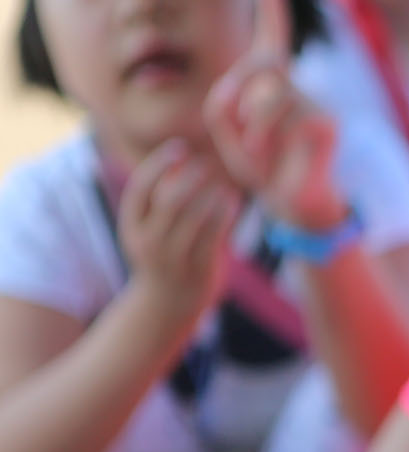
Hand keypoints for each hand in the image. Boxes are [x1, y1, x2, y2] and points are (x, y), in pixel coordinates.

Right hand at [117, 137, 239, 321]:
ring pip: (194, 218)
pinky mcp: (197, 268)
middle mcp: (148, 241)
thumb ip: (160, 199)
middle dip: (190, 178)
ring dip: (212, 195)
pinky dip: (224, 214)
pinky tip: (233, 200)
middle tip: (207, 163)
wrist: (167, 303)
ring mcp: (173, 257)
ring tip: (225, 182)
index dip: (159, 165)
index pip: (140, 189)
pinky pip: (213, 236)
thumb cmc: (162, 255)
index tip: (179, 148)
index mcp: (132, 227)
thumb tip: (179, 159)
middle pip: (169, 201)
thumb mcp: (149, 228)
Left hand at [207, 0, 345, 232]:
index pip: (273, 43)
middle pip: (262, 65)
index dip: (273, 12)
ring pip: (271, 95)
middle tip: (244, 138)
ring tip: (260, 158)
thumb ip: (221, 104)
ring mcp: (316, 103)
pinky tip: (282, 163)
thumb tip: (253, 89)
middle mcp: (298, 88)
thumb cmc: (262, 168)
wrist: (296, 206)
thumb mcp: (226, 134)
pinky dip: (275, 143)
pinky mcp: (328, 123)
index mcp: (272, 87)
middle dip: (241, 97)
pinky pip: (291, 120)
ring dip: (254, 129)